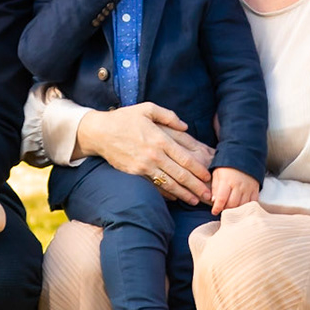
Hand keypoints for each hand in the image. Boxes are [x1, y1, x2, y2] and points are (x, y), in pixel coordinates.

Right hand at [77, 102, 213, 204]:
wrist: (100, 132)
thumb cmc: (125, 118)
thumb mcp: (147, 109)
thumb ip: (169, 116)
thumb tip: (185, 127)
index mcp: (160, 139)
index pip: (185, 159)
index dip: (198, 170)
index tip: (208, 176)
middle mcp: (154, 155)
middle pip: (180, 175)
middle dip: (196, 186)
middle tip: (209, 195)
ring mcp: (144, 166)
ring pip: (168, 183)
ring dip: (184, 194)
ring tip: (195, 201)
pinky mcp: (135, 173)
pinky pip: (154, 186)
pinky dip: (166, 193)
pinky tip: (175, 198)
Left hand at [209, 167, 260, 213]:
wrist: (244, 156)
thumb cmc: (228, 166)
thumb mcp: (217, 174)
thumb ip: (215, 188)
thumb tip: (214, 201)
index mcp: (227, 181)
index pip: (221, 199)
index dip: (217, 208)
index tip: (214, 211)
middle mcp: (238, 186)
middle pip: (232, 204)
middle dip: (226, 209)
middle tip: (223, 209)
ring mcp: (248, 188)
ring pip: (242, 206)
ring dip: (235, 210)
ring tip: (231, 209)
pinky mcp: (255, 190)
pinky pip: (252, 203)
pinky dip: (246, 207)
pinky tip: (241, 207)